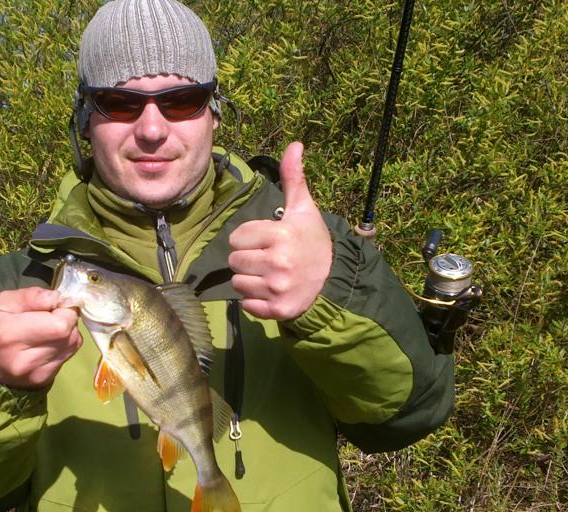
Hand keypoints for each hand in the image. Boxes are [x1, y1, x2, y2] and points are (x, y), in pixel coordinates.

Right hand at [0, 287, 82, 388]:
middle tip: (50, 316)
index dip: (65, 310)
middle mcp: (24, 360)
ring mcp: (36, 374)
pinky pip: (67, 356)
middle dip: (67, 320)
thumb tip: (57, 297)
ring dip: (66, 333)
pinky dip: (62, 346)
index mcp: (10, 335)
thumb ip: (31, 296)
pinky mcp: (44, 380)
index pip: (60, 325)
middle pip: (70, 335)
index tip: (55, 305)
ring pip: (72, 345)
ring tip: (46, 330)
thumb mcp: (3, 302)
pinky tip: (45, 344)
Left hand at [229, 141, 333, 320]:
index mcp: (281, 235)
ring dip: (249, 280)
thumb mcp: (303, 209)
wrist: (333, 280)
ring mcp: (277, 289)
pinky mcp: (277, 310)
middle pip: (234, 260)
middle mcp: (278, 263)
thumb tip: (295, 144)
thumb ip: (293, 178)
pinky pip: (245, 304)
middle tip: (269, 259)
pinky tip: (272, 292)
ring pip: (237, 283)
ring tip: (271, 275)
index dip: (249, 238)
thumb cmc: (312, 241)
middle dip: (247, 258)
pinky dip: (254, 301)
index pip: (236, 237)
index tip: (269, 241)